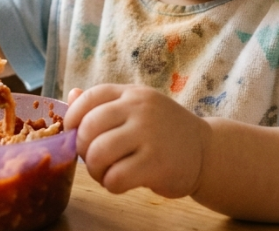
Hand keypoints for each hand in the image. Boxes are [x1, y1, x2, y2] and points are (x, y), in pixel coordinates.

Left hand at [65, 84, 210, 197]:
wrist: (206, 150)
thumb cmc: (164, 131)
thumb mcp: (137, 107)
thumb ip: (105, 103)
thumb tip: (71, 96)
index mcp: (132, 93)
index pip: (90, 98)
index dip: (73, 117)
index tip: (72, 133)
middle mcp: (139, 109)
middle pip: (88, 128)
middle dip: (81, 149)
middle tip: (93, 159)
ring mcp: (149, 135)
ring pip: (98, 154)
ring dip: (94, 170)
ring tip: (105, 173)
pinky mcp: (156, 164)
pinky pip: (115, 178)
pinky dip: (110, 185)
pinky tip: (121, 182)